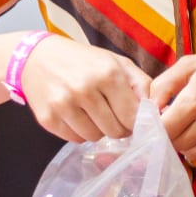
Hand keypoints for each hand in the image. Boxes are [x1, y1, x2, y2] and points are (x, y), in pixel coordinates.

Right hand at [18, 35, 148, 142]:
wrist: (37, 57)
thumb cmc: (84, 61)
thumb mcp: (117, 62)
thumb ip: (141, 85)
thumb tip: (157, 111)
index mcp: (108, 74)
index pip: (133, 117)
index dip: (136, 121)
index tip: (133, 117)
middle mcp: (84, 90)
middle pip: (116, 131)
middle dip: (119, 126)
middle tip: (112, 114)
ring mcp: (63, 105)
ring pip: (95, 137)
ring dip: (99, 130)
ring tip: (93, 112)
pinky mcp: (47, 118)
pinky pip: (75, 139)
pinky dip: (80, 132)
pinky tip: (77, 115)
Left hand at [150, 48, 195, 164]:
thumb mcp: (193, 63)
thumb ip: (164, 83)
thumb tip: (149, 105)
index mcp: (194, 101)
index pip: (162, 130)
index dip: (156, 126)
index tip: (160, 119)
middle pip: (175, 144)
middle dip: (171, 134)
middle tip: (177, 121)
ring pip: (191, 153)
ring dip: (187, 142)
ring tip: (194, 125)